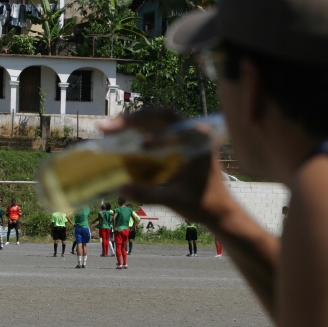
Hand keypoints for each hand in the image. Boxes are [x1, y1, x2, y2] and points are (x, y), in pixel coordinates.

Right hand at [101, 109, 232, 227]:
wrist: (220, 211)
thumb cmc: (202, 204)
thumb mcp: (175, 200)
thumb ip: (148, 194)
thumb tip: (120, 188)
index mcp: (198, 141)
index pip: (172, 126)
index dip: (150, 130)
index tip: (134, 141)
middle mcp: (194, 132)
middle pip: (161, 115)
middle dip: (133, 119)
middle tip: (107, 127)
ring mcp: (188, 135)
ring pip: (158, 120)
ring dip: (135, 123)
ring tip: (110, 128)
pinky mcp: (181, 143)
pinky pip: (159, 130)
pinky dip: (141, 132)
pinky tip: (124, 138)